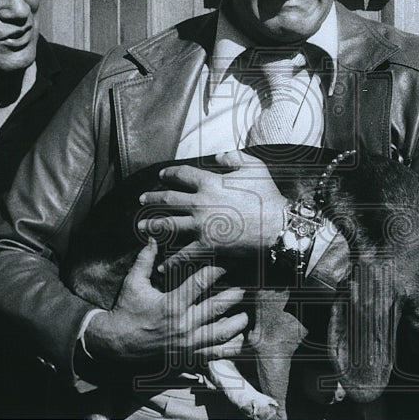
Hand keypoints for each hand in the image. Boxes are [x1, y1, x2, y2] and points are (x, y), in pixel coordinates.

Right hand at [84, 238, 247, 362]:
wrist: (116, 343)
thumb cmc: (126, 310)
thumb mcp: (133, 283)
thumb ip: (145, 260)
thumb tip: (153, 237)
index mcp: (171, 304)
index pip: (201, 283)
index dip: (218, 270)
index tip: (230, 262)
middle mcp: (183, 324)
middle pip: (217, 307)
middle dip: (234, 295)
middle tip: (245, 286)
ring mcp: (187, 343)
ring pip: (222, 333)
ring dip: (237, 323)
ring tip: (245, 314)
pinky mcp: (188, 357)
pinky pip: (215, 354)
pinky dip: (230, 348)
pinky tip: (238, 340)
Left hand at [137, 150, 287, 260]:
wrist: (277, 225)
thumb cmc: (268, 195)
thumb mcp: (255, 167)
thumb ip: (234, 157)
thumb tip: (219, 155)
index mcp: (210, 182)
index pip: (182, 175)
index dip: (170, 174)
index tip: (162, 175)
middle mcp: (200, 203)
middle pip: (168, 200)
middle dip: (152, 199)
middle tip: (142, 200)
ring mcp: (201, 225)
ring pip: (169, 225)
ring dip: (153, 226)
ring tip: (141, 228)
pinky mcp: (207, 246)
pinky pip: (184, 253)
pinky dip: (172, 260)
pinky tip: (163, 264)